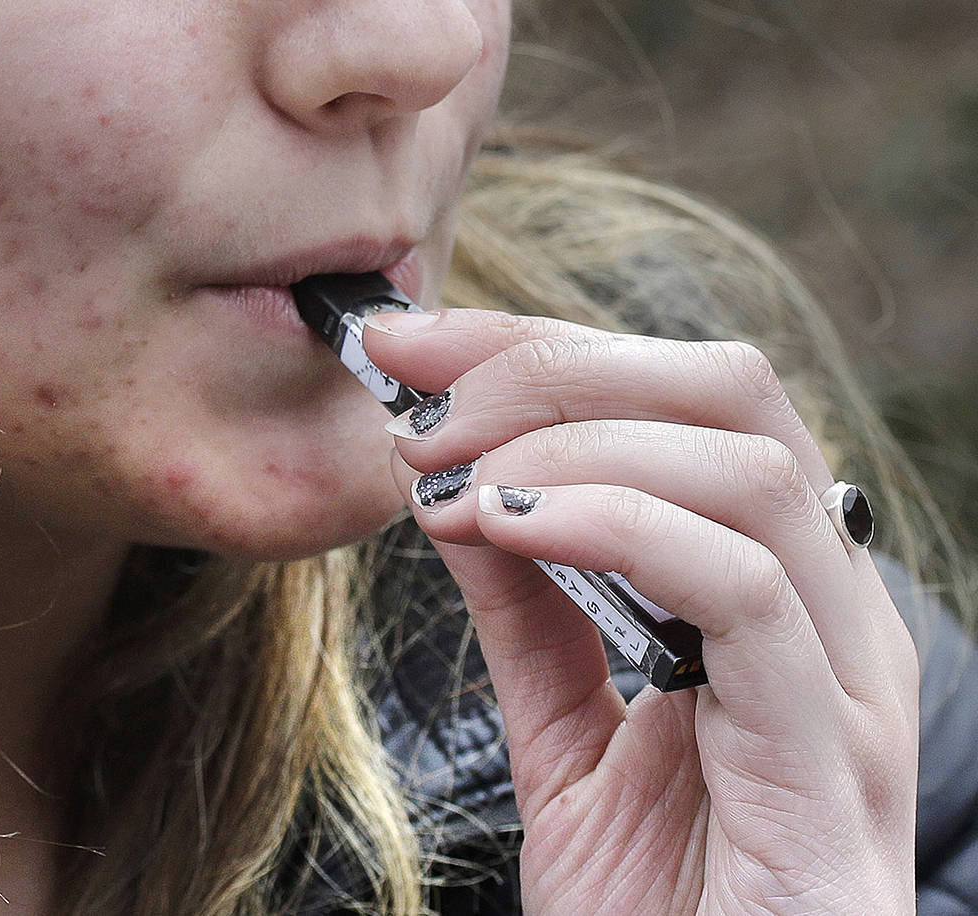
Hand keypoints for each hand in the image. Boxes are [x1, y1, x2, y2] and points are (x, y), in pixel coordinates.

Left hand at [362, 310, 918, 914]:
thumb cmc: (660, 911)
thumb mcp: (569, 739)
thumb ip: (533, 617)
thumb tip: (463, 493)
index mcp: (773, 592)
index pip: (680, 402)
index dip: (540, 350)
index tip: (412, 347)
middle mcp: (827, 611)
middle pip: (727, 393)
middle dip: (554, 366)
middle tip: (425, 406)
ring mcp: (844, 678)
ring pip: (742, 466)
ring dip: (572, 441)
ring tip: (453, 479)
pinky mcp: (834, 755)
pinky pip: (748, 587)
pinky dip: (618, 524)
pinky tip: (513, 529)